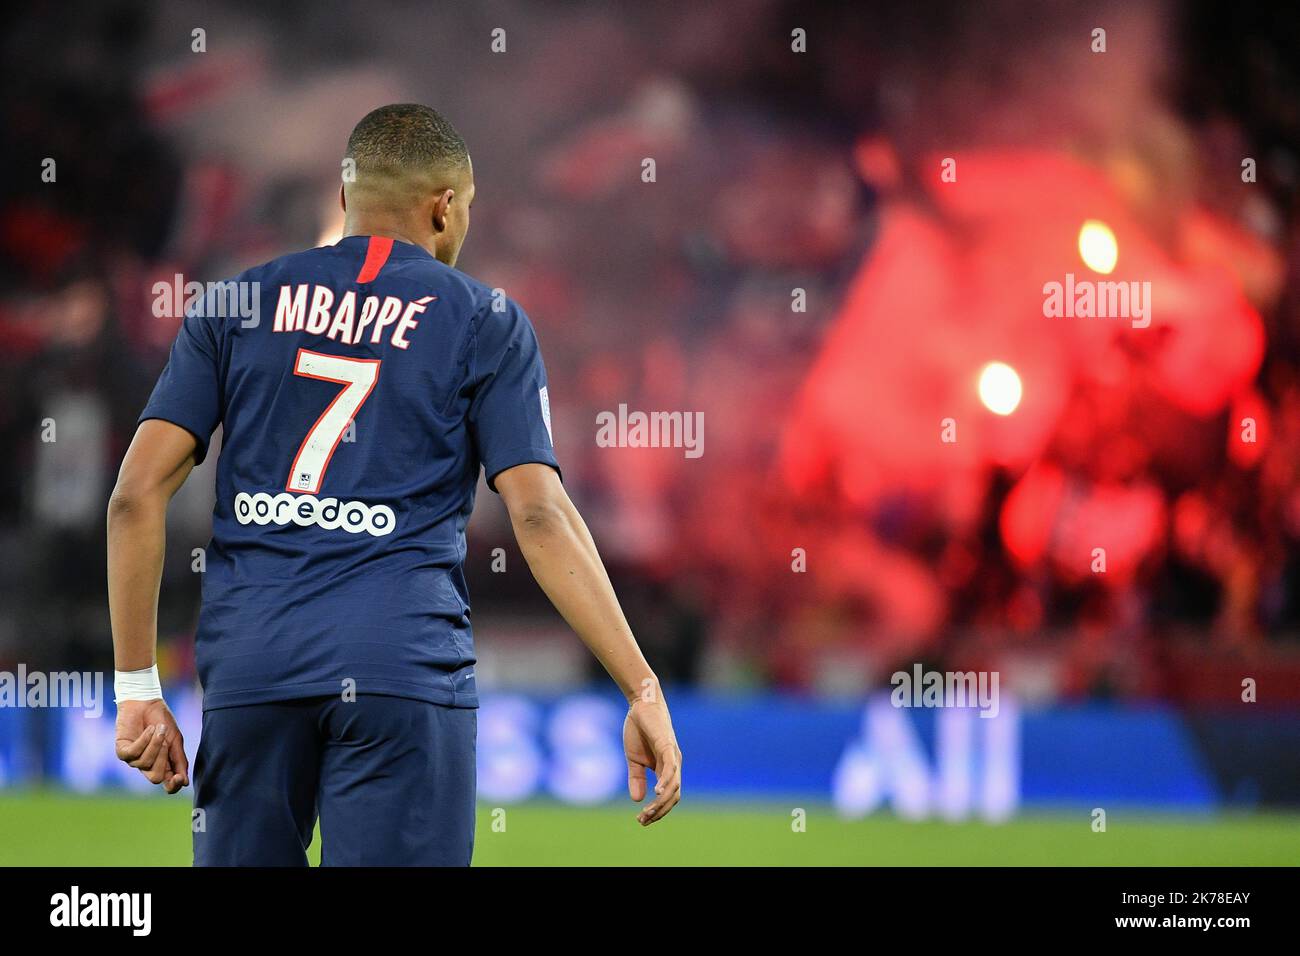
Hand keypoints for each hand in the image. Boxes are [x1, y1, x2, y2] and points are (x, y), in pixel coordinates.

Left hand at [114, 699, 188, 793]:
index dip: (172, 786)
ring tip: (157, 728)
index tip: (178, 778)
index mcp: (163, 764)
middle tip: (165, 739)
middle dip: (163, 757)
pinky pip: (133, 754)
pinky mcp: (122, 751)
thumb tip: (184, 783)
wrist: (147, 702)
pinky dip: (143, 740)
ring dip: (154, 744)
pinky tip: (148, 729)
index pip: (167, 785)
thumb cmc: (162, 720)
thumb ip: (179, 760)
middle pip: (155, 777)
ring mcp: (133, 759)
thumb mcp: (175, 740)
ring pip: (145, 764)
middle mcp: (147, 765)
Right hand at [623, 690, 681, 825]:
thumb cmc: (638, 730)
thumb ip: (636, 778)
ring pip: (673, 786)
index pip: (667, 797)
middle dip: (659, 811)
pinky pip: (670, 768)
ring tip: (647, 812)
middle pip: (673, 796)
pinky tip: (657, 792)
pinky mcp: (668, 746)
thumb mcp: (634, 759)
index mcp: (666, 769)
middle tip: (642, 820)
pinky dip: (666, 782)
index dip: (657, 811)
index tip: (641, 820)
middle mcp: (674, 765)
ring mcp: (673, 756)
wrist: (640, 705)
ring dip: (661, 802)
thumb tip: (637, 800)